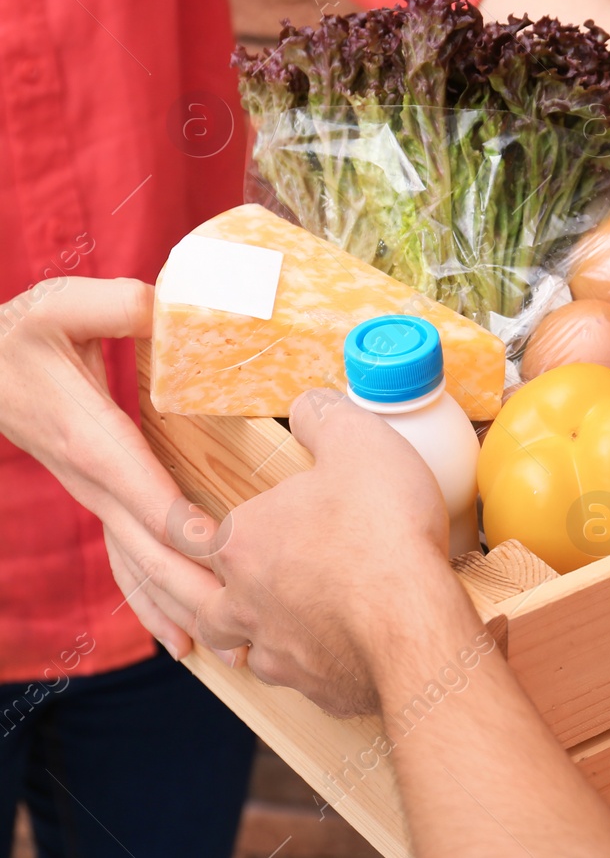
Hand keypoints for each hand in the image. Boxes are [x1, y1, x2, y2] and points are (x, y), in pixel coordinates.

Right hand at [0, 277, 221, 657]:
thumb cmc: (22, 336)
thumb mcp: (61, 306)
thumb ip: (113, 305)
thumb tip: (158, 308)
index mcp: (93, 439)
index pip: (144, 491)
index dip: (183, 523)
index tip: (225, 551)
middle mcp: (94, 480)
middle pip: (147, 547)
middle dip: (192, 589)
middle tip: (241, 630)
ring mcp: (94, 496)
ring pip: (135, 564)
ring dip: (175, 607)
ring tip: (220, 650)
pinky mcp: (100, 500)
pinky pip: (126, 560)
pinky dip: (152, 599)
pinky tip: (179, 641)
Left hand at [195, 389, 471, 715]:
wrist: (413, 622)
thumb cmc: (380, 530)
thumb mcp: (359, 442)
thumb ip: (324, 416)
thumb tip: (307, 405)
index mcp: (243, 541)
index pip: (182, 531)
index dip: (172, 523)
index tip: (165, 520)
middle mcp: (246, 602)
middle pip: (197, 603)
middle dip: (188, 597)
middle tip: (194, 592)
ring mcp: (281, 650)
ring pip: (243, 647)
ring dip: (245, 638)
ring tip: (258, 633)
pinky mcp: (320, 687)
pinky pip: (303, 677)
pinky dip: (310, 665)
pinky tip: (329, 656)